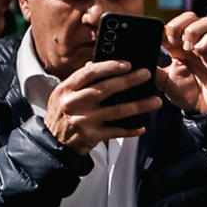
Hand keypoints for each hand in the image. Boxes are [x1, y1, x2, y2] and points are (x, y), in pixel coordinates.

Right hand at [44, 59, 161, 153]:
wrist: (52, 142)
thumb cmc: (60, 114)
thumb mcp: (62, 94)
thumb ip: (79, 81)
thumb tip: (96, 64)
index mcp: (66, 89)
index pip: (89, 73)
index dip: (110, 67)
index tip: (127, 64)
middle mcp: (74, 103)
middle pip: (105, 89)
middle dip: (129, 80)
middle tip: (145, 75)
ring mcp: (83, 120)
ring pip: (117, 111)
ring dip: (139, 106)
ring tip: (154, 101)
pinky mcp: (91, 135)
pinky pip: (116, 131)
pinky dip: (131, 130)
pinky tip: (141, 126)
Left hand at [158, 11, 206, 113]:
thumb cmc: (189, 95)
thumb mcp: (164, 81)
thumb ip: (152, 69)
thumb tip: (135, 60)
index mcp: (179, 48)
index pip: (171, 27)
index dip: (163, 29)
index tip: (157, 39)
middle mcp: (195, 44)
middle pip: (188, 18)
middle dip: (178, 26)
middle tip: (172, 42)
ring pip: (205, 21)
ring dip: (192, 30)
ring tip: (187, 46)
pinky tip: (199, 49)